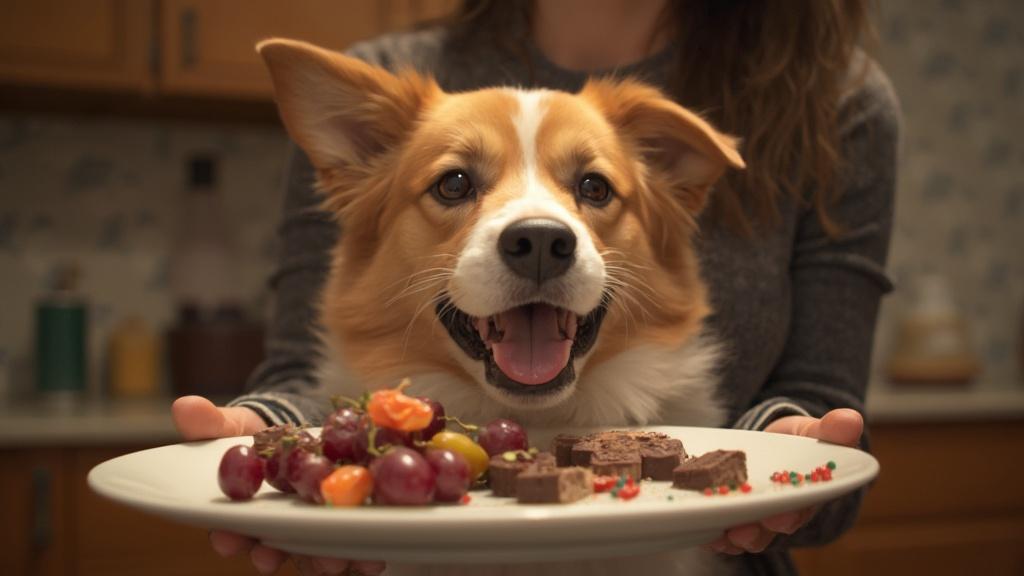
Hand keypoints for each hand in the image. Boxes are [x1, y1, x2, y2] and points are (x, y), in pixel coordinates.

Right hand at [172, 396, 386, 574]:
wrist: (297, 434)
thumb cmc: (255, 436)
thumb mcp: (234, 426)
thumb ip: (210, 424)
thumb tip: (183, 405)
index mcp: (241, 513)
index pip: (230, 531)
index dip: (229, 537)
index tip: (229, 540)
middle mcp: (273, 531)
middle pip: (273, 550)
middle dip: (275, 556)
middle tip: (276, 558)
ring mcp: (307, 532)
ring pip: (311, 555)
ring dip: (321, 562)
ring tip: (332, 560)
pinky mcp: (340, 527)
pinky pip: (350, 545)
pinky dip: (361, 553)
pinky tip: (372, 556)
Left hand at [702, 408, 863, 554]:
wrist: (773, 443)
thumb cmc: (799, 441)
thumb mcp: (814, 431)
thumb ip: (830, 430)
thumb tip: (852, 419)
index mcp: (806, 497)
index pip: (800, 511)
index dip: (791, 516)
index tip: (782, 516)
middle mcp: (780, 514)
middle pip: (769, 531)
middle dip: (757, 533)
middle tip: (744, 532)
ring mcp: (754, 517)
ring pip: (744, 535)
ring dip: (732, 538)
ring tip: (721, 535)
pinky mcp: (729, 512)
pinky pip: (720, 529)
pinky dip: (711, 534)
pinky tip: (703, 532)